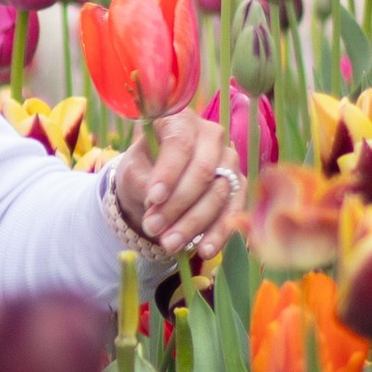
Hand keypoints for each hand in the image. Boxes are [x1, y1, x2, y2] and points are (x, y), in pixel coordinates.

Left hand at [114, 111, 239, 255]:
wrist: (156, 186)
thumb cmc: (143, 170)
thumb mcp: (133, 171)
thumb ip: (142, 181)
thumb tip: (156, 202)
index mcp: (180, 121)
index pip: (179, 143)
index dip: (168, 173)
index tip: (152, 200)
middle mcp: (211, 135)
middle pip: (203, 171)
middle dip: (177, 204)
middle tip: (152, 228)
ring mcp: (229, 160)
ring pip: (218, 193)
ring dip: (193, 223)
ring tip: (168, 244)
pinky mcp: (238, 185)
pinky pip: (233, 210)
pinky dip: (218, 233)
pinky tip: (203, 250)